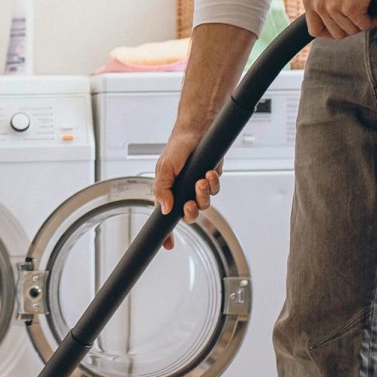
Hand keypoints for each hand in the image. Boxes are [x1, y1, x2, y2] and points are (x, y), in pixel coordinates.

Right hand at [152, 126, 221, 249]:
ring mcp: (197, 188)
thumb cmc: (177, 148)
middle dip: (191, 212)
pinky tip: (209, 173)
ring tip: (201, 180)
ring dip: (203, 194)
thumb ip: (161, 190)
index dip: (165, 234)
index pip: (164, 218)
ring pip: (203, 204)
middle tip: (190, 202)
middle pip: (188, 216)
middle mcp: (182, 193)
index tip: (167, 245)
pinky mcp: (211, 182)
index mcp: (167, 193)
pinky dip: (213, 183)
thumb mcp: (163, 168)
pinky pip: (214, 190)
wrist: (197, 132)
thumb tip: (165, 209)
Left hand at [302, 0, 376, 39]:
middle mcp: (318, 5)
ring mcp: (333, 8)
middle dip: (352, 28)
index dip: (331, 33)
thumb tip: (336, 18)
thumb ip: (325, 0)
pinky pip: (365, 25)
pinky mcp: (351, 8)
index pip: (315, 30)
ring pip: (352, 30)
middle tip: (363, 18)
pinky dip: (375, 20)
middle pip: (336, 33)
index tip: (344, 28)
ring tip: (373, 12)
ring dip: (365, 23)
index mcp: (309, 0)